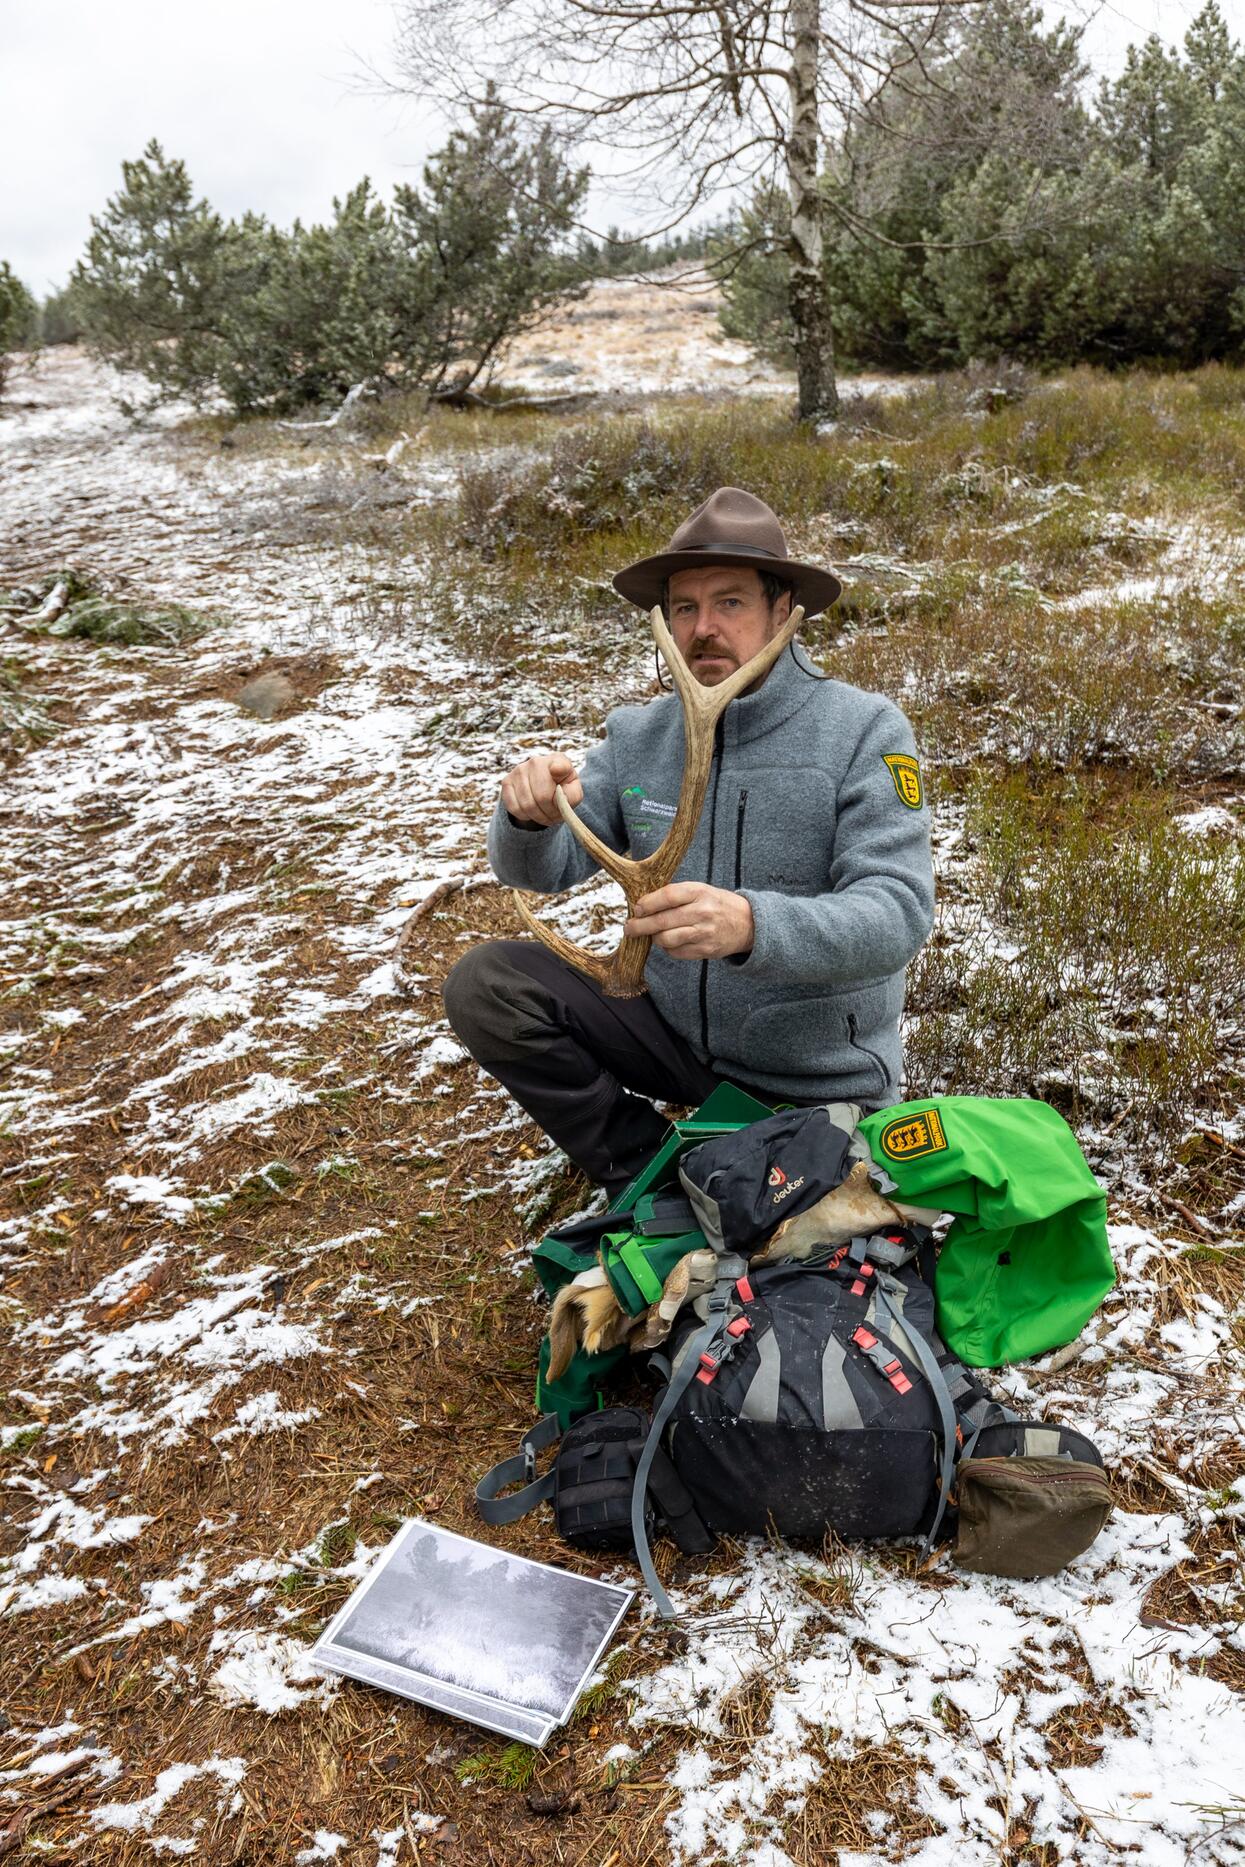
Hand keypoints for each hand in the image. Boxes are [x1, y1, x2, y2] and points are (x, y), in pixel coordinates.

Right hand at [501, 752, 583, 827]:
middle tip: (554, 817)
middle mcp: (536, 762)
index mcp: (558, 760)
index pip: (560, 767)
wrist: (544, 789)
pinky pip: (514, 807)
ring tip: (545, 815)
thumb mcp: (573, 793)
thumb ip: (572, 795)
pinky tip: (531, 811)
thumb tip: (560, 797)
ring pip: (527, 805)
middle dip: (550, 812)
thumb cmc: (562, 791)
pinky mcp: (507, 782)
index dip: (560, 773)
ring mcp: (519, 770)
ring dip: (538, 817)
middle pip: (542, 797)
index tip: (559, 783)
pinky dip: (524, 815)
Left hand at [624, 882, 753, 959]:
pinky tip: (669, 942)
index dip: (648, 903)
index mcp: (699, 892)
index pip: (668, 896)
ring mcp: (704, 933)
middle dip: (640, 926)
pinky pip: (676, 952)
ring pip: (667, 939)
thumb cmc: (716, 904)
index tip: (637, 909)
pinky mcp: (705, 950)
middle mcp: (702, 912)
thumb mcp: (700, 890)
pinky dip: (668, 949)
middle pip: (662, 921)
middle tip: (629, 928)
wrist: (748, 923)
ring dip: (654, 938)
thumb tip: (642, 905)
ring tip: (651, 934)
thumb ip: (675, 895)